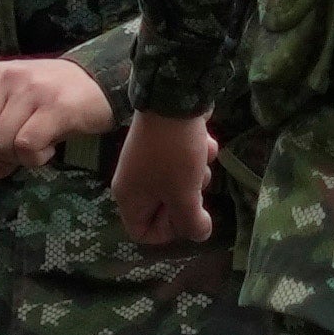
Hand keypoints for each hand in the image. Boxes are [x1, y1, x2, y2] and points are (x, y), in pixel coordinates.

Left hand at [0, 53, 115, 172]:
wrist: (107, 81)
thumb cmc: (60, 98)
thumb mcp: (24, 114)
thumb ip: (0, 143)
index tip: (1, 144)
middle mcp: (9, 78)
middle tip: (23, 148)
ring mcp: (32, 90)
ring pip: (1, 142)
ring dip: (19, 157)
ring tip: (40, 147)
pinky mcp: (56, 106)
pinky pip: (26, 146)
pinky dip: (35, 158)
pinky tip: (49, 150)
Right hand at [112, 115, 220, 251]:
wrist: (174, 99)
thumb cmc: (174, 154)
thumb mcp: (184, 193)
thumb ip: (190, 221)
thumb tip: (199, 234)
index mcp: (130, 198)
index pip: (142, 232)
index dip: (167, 231)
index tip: (186, 217)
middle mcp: (135, 181)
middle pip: (166, 208)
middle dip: (188, 198)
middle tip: (195, 186)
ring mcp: (150, 161)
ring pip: (181, 184)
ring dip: (197, 174)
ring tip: (199, 159)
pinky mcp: (165, 144)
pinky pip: (185, 161)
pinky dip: (198, 154)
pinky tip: (204, 142)